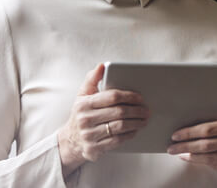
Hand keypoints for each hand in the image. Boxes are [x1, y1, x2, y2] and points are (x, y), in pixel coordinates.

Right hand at [58, 63, 149, 177]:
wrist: (70, 140)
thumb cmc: (81, 114)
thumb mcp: (82, 95)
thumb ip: (92, 79)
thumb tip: (102, 65)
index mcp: (84, 104)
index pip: (112, 97)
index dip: (129, 96)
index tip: (140, 98)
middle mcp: (85, 119)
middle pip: (119, 112)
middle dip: (136, 110)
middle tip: (146, 110)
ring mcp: (89, 135)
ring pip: (119, 127)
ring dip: (136, 123)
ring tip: (144, 120)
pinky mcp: (93, 149)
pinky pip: (117, 141)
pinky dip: (129, 135)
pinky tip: (134, 130)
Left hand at [166, 68, 216, 174]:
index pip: (208, 128)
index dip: (190, 132)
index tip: (175, 133)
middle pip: (205, 143)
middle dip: (185, 144)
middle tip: (170, 144)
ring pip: (206, 155)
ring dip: (187, 153)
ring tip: (173, 150)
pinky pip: (208, 163)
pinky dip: (194, 160)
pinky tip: (184, 156)